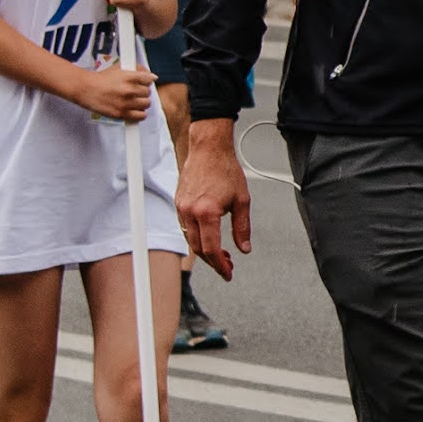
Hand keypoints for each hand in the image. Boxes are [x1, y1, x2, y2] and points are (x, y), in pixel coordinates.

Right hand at [76, 59, 155, 122]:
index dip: (147, 80)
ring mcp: (126, 103)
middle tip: (135, 91)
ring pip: (146, 104)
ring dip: (142, 102)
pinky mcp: (122, 114)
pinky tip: (134, 109)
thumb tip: (151, 76)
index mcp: (129, 77)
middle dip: (142, 91)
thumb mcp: (119, 67)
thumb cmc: (101, 79)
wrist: (86, 89)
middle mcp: (129, 90)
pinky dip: (140, 113)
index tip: (143, 82)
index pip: (150, 79)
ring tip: (134, 100)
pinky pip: (141, 116)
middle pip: (148, 92)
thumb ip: (136, 69)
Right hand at [174, 119, 252, 271]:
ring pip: (190, 239)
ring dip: (204, 250)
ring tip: (221, 254)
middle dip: (213, 261)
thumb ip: (242, 228)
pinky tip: (209, 237)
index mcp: (207, 212)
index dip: (220, 265)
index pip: (210, 249)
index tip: (228, 273)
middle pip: (198, 249)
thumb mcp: (242, 200)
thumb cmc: (226, 169)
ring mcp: (181, 207)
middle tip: (227, 266)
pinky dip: (197, 237)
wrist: (208, 148)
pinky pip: (186, 227)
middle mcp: (190, 211)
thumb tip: (244, 248)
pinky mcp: (178, 203)